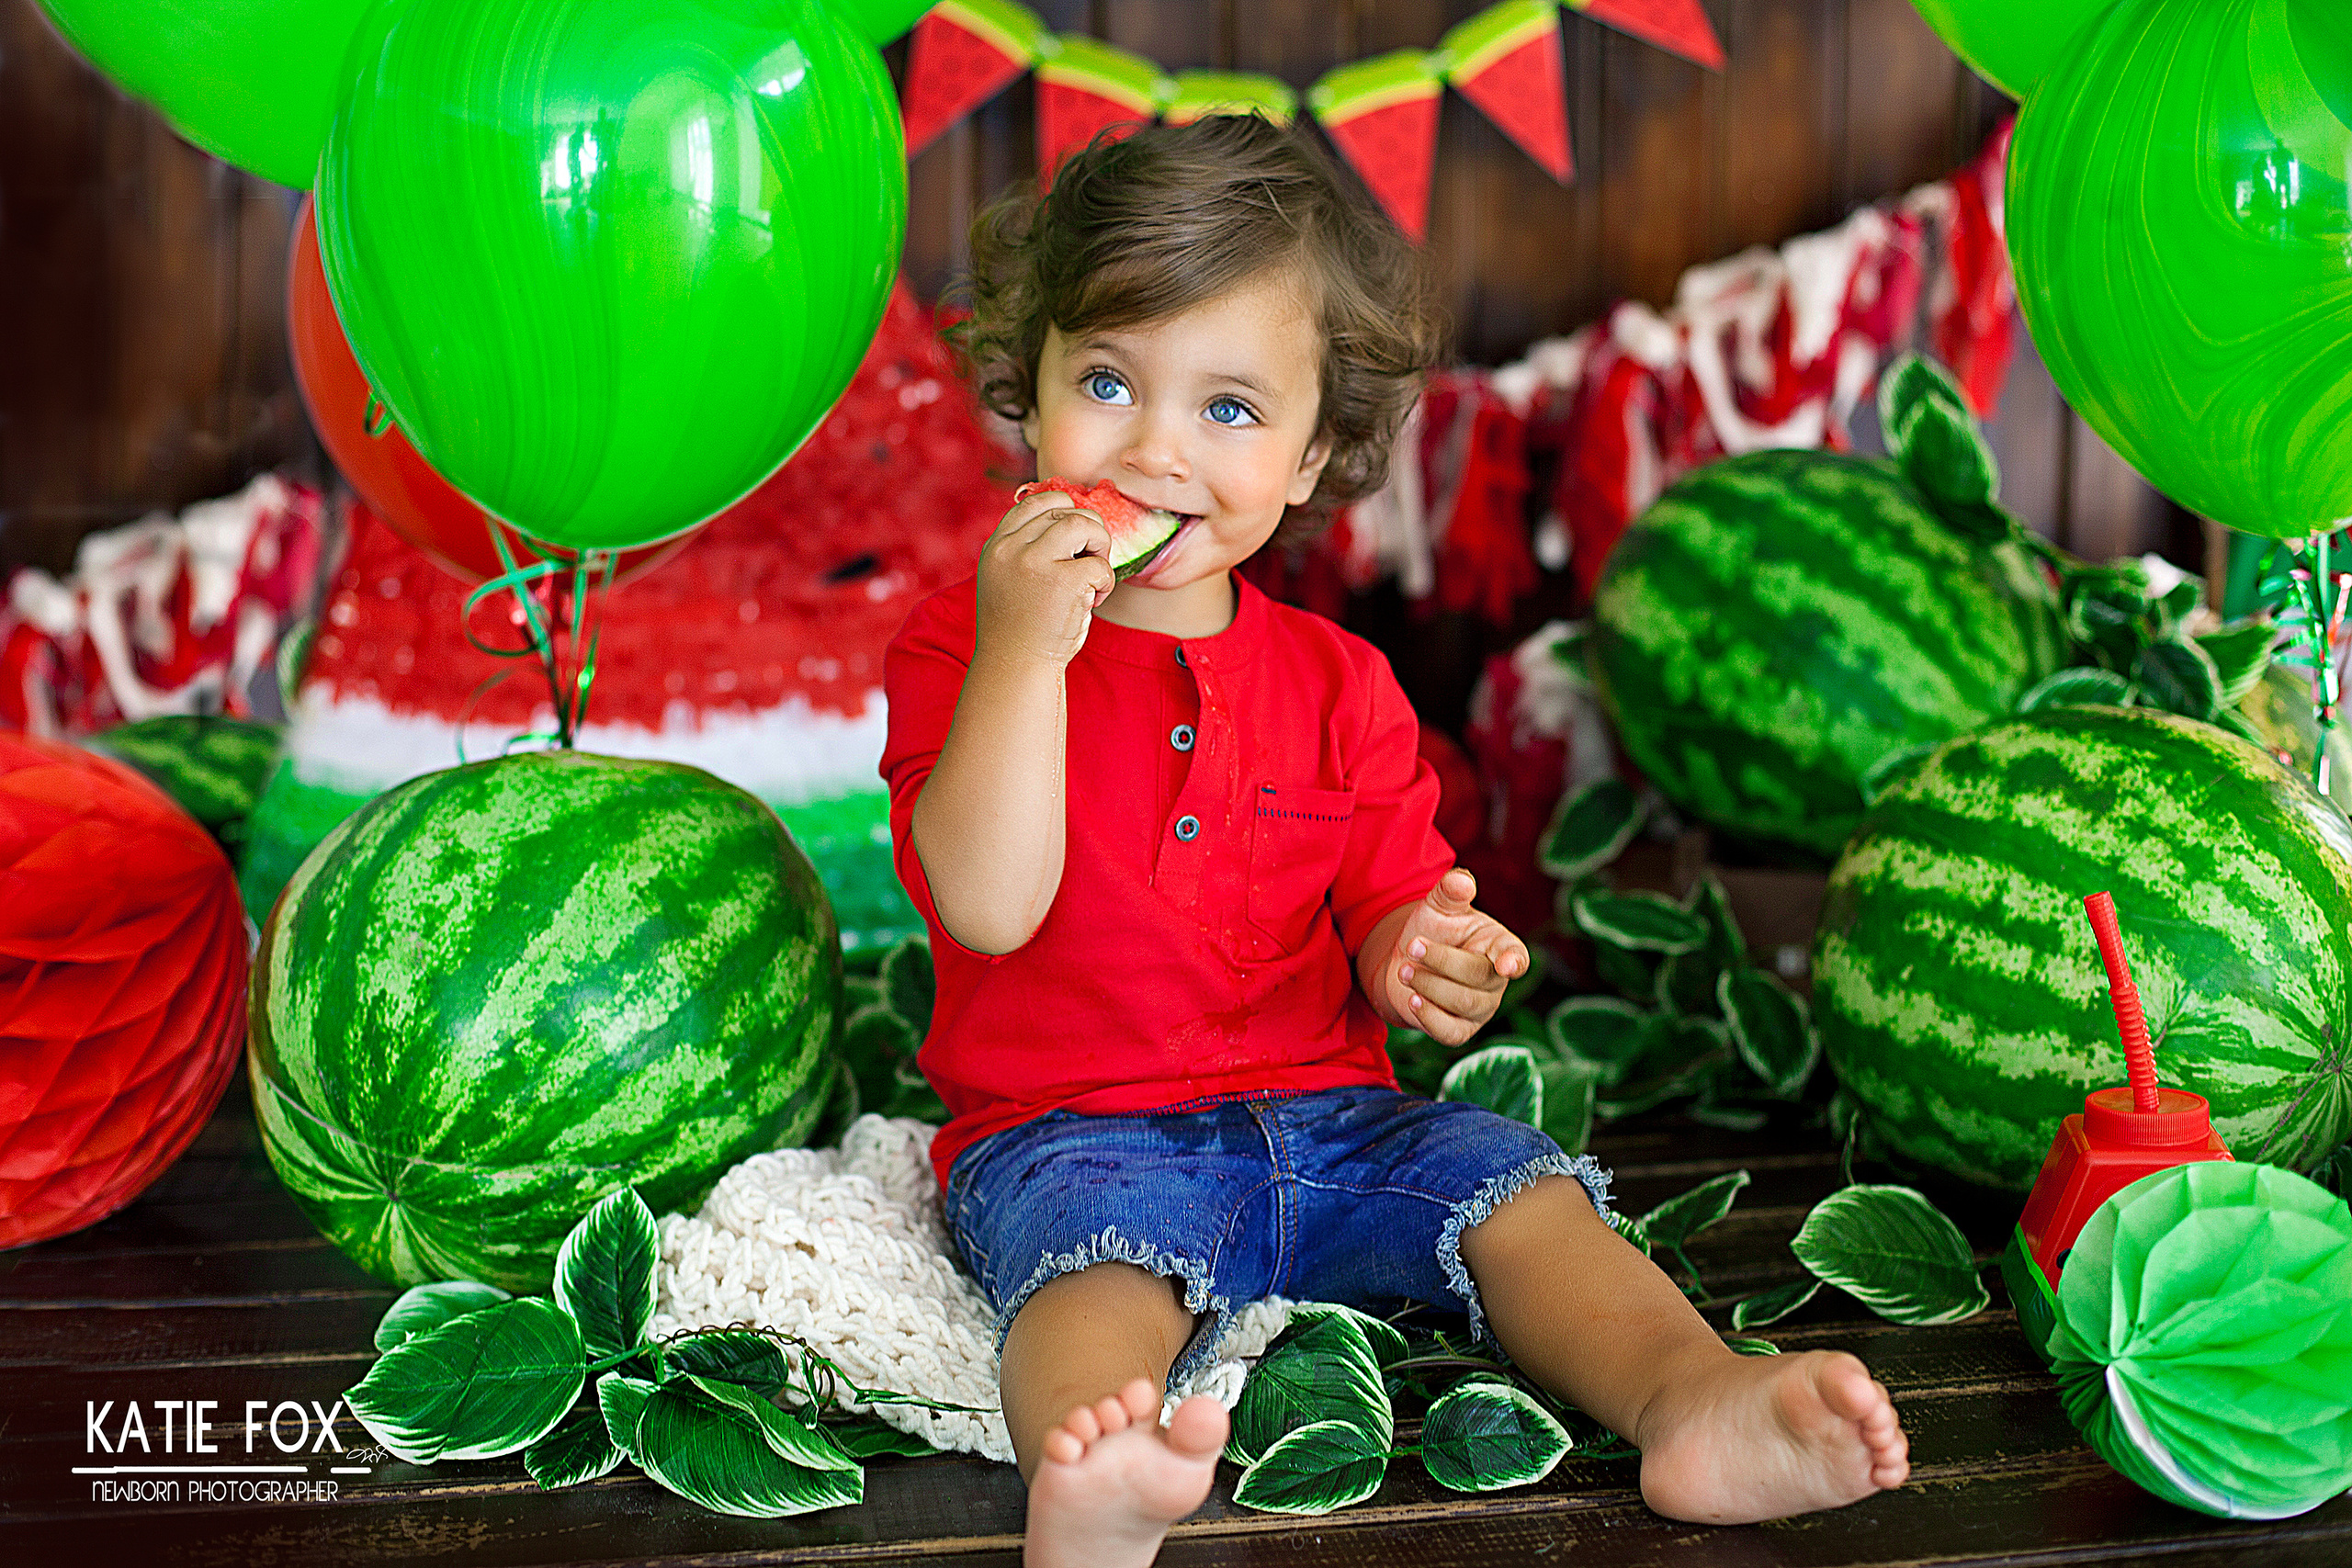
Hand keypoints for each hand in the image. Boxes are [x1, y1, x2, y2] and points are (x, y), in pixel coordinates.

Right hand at [974, 486, 1116, 668]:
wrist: (1014, 669)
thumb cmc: (1019, 629)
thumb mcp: (1008, 579)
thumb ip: (1025, 549)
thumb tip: (1070, 518)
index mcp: (996, 547)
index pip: (1035, 502)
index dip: (1063, 511)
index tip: (1074, 540)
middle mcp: (1011, 549)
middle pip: (1064, 510)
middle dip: (1088, 531)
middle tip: (1090, 562)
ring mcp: (1034, 562)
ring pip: (1084, 523)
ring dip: (1100, 546)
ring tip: (1094, 577)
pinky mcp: (1063, 581)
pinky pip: (1100, 564)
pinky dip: (1106, 582)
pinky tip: (1094, 601)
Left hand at [1381, 869, 1529, 1046]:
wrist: (1407, 962)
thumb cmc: (1433, 930)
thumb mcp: (1439, 906)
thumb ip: (1450, 891)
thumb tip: (1460, 881)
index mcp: (1501, 946)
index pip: (1515, 956)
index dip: (1513, 961)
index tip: (1507, 965)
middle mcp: (1496, 981)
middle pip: (1478, 977)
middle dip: (1441, 960)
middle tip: (1412, 945)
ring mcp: (1481, 1009)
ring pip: (1462, 1003)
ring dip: (1429, 984)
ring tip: (1404, 969)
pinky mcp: (1459, 1031)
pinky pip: (1450, 1032)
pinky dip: (1430, 1017)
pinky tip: (1413, 1000)